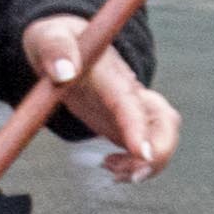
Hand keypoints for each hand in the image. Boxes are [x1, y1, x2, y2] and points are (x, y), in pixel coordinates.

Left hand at [19, 1, 177, 179]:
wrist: (63, 45)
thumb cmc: (55, 40)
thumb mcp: (48, 37)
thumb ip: (56, 48)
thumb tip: (63, 72)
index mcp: (112, 74)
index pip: (131, 102)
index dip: (139, 128)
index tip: (141, 153)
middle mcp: (131, 92)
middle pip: (165, 122)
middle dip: (159, 153)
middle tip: (132, 176)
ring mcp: (133, 109)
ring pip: (161, 140)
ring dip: (146, 165)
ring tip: (111, 170)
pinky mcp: (127, 124)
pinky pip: (146, 150)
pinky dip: (134, 166)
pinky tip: (108, 165)